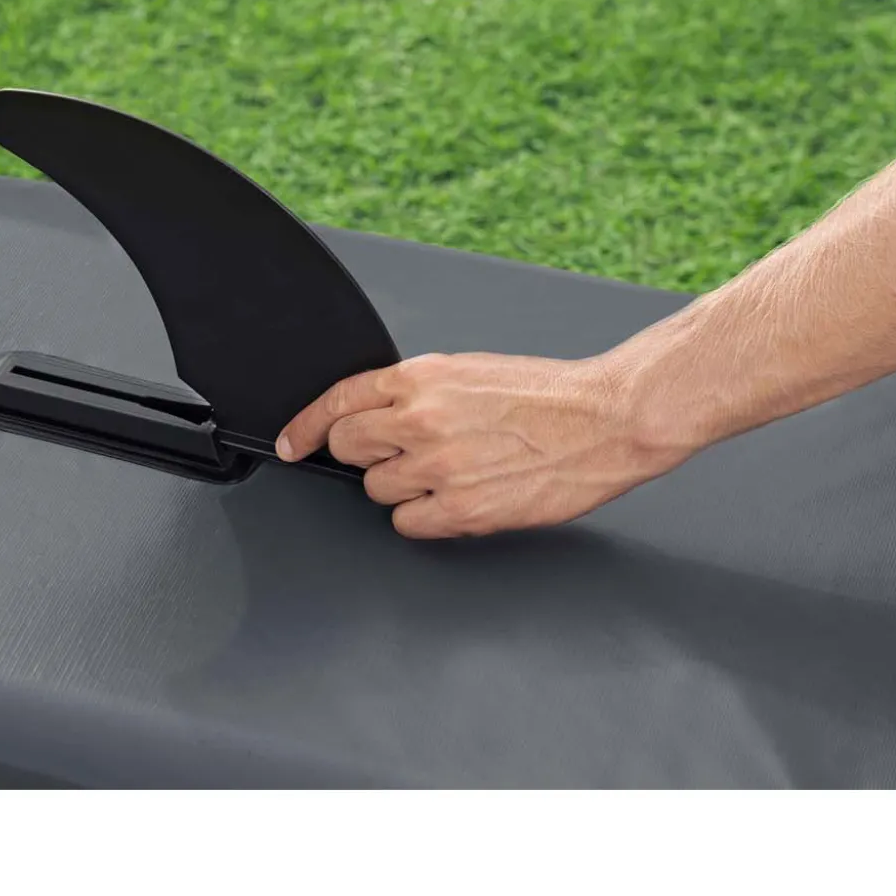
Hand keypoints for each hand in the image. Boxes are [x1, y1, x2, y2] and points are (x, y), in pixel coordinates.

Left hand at [274, 351, 688, 538]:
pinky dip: (423, 517)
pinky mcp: (463, 508)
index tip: (291, 443)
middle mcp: (421, 420)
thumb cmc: (546, 395)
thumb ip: (416, 392)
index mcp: (421, 378)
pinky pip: (408, 524)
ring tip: (449, 471)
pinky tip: (454, 499)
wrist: (604, 420)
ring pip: (377, 489)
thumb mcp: (468, 372)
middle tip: (397, 454)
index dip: (305, 426)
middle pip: (348, 448)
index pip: (338, 401)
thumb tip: (376, 416)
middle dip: (363, 453)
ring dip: (401, 485)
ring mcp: (439, 466)